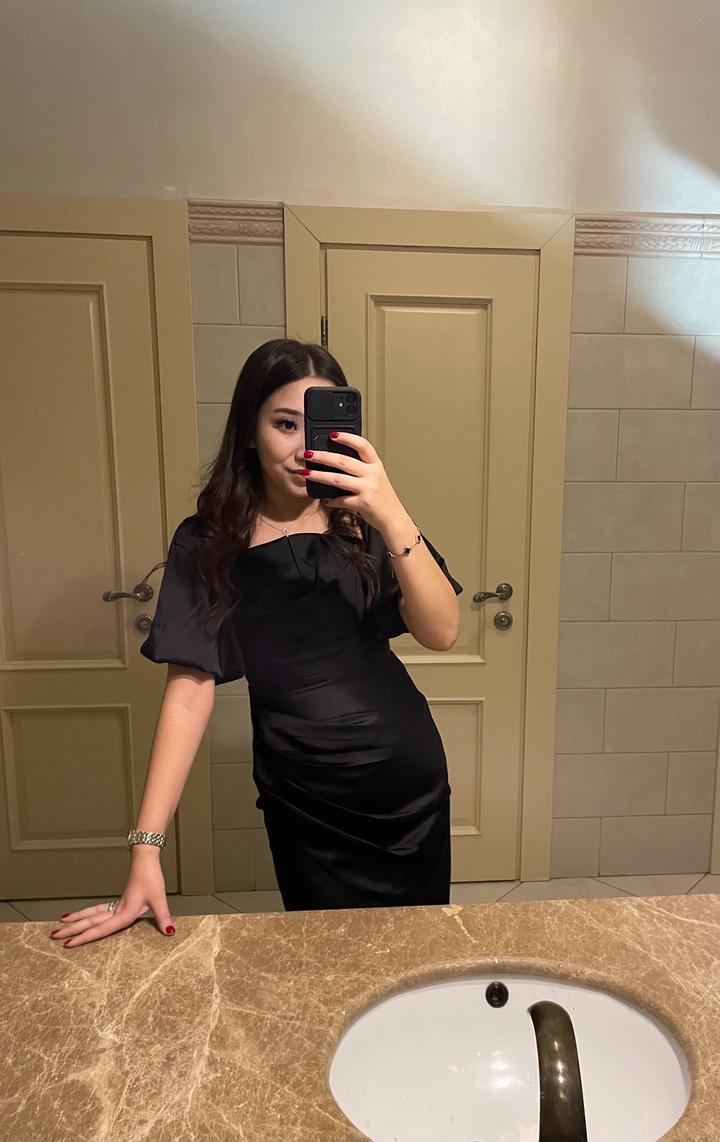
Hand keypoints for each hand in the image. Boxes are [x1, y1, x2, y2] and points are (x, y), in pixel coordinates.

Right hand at [50, 852, 175, 947]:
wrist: (145, 858)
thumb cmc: (151, 877)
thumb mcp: (159, 899)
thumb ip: (163, 917)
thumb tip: (170, 931)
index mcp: (124, 912)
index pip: (101, 928)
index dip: (85, 937)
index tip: (68, 944)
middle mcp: (117, 909)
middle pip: (90, 921)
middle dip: (72, 930)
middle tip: (53, 935)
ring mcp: (116, 904)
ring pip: (91, 914)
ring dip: (76, 920)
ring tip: (59, 924)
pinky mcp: (119, 900)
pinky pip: (98, 910)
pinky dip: (86, 913)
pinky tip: (79, 916)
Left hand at [304, 432, 406, 531]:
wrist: (393, 518)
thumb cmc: (383, 498)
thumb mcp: (376, 477)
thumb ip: (361, 469)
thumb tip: (336, 462)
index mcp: (376, 464)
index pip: (363, 445)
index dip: (347, 438)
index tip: (332, 434)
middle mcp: (373, 474)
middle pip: (343, 461)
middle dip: (323, 456)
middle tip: (308, 454)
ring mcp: (368, 488)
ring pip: (338, 479)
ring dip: (319, 475)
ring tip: (306, 473)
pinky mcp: (363, 503)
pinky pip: (341, 500)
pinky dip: (331, 500)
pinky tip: (326, 500)